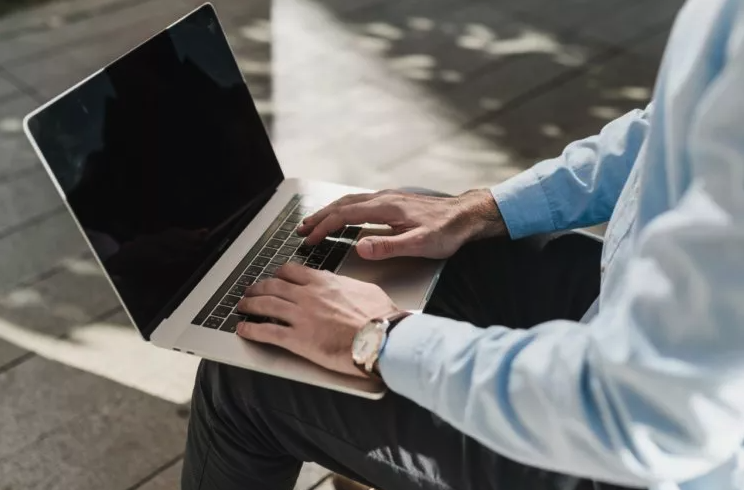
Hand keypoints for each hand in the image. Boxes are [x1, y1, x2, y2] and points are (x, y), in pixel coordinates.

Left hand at [235, 263, 399, 376]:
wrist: (383, 337)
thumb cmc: (380, 317)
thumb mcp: (364, 290)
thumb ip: (345, 286)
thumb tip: (342, 286)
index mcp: (324, 282)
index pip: (292, 271)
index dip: (279, 274)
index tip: (275, 277)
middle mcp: (308, 295)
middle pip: (273, 286)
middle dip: (258, 288)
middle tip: (251, 291)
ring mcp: (300, 316)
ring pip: (265, 304)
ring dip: (249, 305)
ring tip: (241, 307)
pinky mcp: (297, 339)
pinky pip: (267, 331)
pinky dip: (251, 329)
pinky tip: (243, 329)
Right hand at [298, 189, 505, 259]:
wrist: (467, 216)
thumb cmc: (448, 231)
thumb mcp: (420, 244)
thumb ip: (388, 246)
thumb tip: (360, 247)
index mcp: (386, 208)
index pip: (345, 216)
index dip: (323, 227)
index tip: (309, 239)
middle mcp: (384, 198)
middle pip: (342, 204)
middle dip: (319, 216)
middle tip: (301, 228)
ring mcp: (389, 198)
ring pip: (350, 201)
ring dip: (330, 211)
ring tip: (315, 222)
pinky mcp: (395, 201)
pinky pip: (361, 202)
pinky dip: (344, 208)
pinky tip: (345, 215)